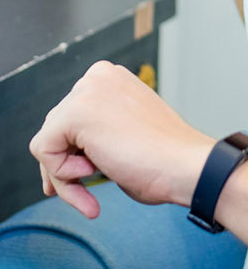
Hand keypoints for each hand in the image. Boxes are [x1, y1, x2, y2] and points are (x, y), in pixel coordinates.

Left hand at [29, 61, 214, 218]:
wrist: (183, 164)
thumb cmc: (164, 155)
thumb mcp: (126, 129)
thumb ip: (98, 128)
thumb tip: (62, 152)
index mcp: (112, 77)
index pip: (71, 116)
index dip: (76, 151)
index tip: (91, 173)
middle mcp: (98, 76)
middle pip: (56, 128)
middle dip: (66, 164)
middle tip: (86, 191)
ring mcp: (86, 91)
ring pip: (47, 142)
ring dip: (66, 175)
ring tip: (92, 193)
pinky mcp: (75, 112)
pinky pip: (44, 152)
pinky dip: (61, 175)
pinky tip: (94, 174)